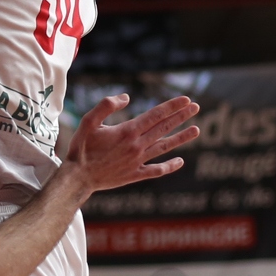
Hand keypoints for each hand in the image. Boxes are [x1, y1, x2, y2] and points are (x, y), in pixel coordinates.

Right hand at [58, 92, 200, 195]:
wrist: (78, 177)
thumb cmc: (81, 148)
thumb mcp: (88, 121)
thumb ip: (106, 106)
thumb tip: (126, 98)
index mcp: (127, 131)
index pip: (155, 115)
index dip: (172, 106)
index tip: (186, 100)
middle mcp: (137, 146)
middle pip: (163, 128)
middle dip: (181, 117)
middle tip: (196, 107)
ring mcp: (138, 161)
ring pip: (164, 147)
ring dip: (181, 138)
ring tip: (196, 130)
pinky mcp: (135, 175)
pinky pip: (157, 170)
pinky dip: (169, 166)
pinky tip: (180, 161)